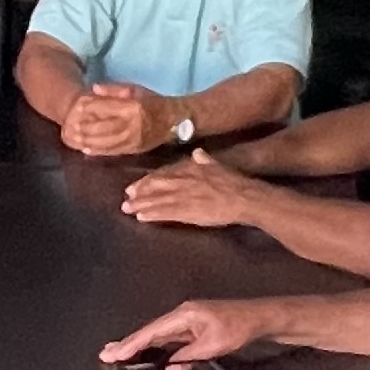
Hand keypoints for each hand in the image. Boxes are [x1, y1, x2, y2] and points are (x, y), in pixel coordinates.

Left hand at [58, 83, 166, 158]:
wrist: (174, 121)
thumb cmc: (153, 102)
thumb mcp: (136, 89)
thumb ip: (114, 90)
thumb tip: (93, 88)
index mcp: (132, 107)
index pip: (105, 108)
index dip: (88, 109)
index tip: (76, 107)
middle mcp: (132, 125)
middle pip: (101, 128)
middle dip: (84, 128)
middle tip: (70, 127)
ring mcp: (133, 140)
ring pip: (105, 142)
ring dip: (88, 141)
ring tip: (75, 138)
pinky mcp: (134, 150)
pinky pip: (112, 152)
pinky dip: (98, 151)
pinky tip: (86, 149)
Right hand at [97, 299, 269, 368]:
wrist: (259, 317)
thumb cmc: (238, 328)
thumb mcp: (213, 346)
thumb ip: (188, 357)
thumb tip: (169, 367)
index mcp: (183, 315)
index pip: (151, 332)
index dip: (131, 344)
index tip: (113, 354)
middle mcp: (181, 314)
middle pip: (150, 331)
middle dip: (128, 343)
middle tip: (105, 354)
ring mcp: (187, 320)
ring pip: (157, 334)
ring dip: (139, 344)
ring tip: (118, 353)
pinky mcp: (193, 326)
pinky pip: (168, 337)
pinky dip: (155, 344)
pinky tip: (146, 352)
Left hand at [119, 150, 267, 228]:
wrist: (243, 197)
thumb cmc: (233, 181)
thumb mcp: (218, 165)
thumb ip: (205, 160)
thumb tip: (197, 152)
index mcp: (189, 169)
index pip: (163, 173)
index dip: (148, 180)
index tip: (136, 185)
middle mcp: (182, 180)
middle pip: (155, 186)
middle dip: (139, 192)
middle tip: (126, 197)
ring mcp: (183, 196)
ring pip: (157, 200)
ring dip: (141, 204)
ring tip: (127, 209)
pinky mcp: (187, 211)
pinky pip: (166, 213)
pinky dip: (152, 214)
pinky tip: (142, 218)